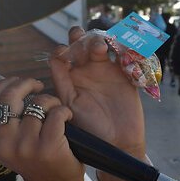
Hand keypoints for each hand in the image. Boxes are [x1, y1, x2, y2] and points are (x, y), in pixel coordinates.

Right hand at [0, 77, 84, 180]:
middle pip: (10, 97)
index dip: (2, 85)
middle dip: (26, 83)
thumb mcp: (8, 144)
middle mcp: (3, 144)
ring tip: (54, 109)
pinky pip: (55, 113)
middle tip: (37, 86)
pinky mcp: (48, 147)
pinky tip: (65, 117)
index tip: (16, 81)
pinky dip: (63, 110)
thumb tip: (7, 85)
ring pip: (37, 104)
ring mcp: (25, 146)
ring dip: (50, 101)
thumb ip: (2, 121)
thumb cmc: (32, 159)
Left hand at [49, 27, 145, 155]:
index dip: (61, 50)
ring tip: (100, 48)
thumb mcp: (71, 106)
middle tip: (80, 36)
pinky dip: (121, 48)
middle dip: (79, 37)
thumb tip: (54, 60)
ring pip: (99, 46)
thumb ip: (62, 84)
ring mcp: (105, 71)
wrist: (117, 143)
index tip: (64, 51)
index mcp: (69, 79)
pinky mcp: (125, 74)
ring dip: (97, 42)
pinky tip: (118, 50)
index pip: (61, 56)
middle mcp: (86, 71)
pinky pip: (123, 55)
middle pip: (80, 45)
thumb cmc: (89, 129)